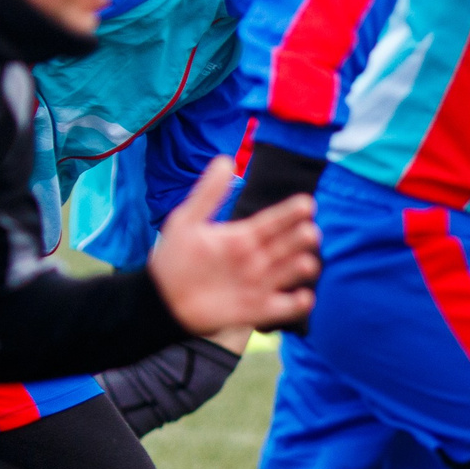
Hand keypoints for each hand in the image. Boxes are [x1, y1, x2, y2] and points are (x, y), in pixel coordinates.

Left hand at [147, 157, 317, 334]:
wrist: (160, 299)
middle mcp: (256, 259)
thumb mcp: (187, 221)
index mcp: (243, 237)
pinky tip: (303, 298)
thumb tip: (225, 159)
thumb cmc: (172, 259)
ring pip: (288, 273)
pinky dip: (296, 304)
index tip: (307, 204)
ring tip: (306, 263)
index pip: (274, 221)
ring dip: (300, 268)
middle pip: (287, 245)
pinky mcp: (256, 309)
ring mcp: (258, 284)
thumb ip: (208, 193)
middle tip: (309, 232)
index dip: (291, 212)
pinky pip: (283, 307)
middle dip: (300, 238)